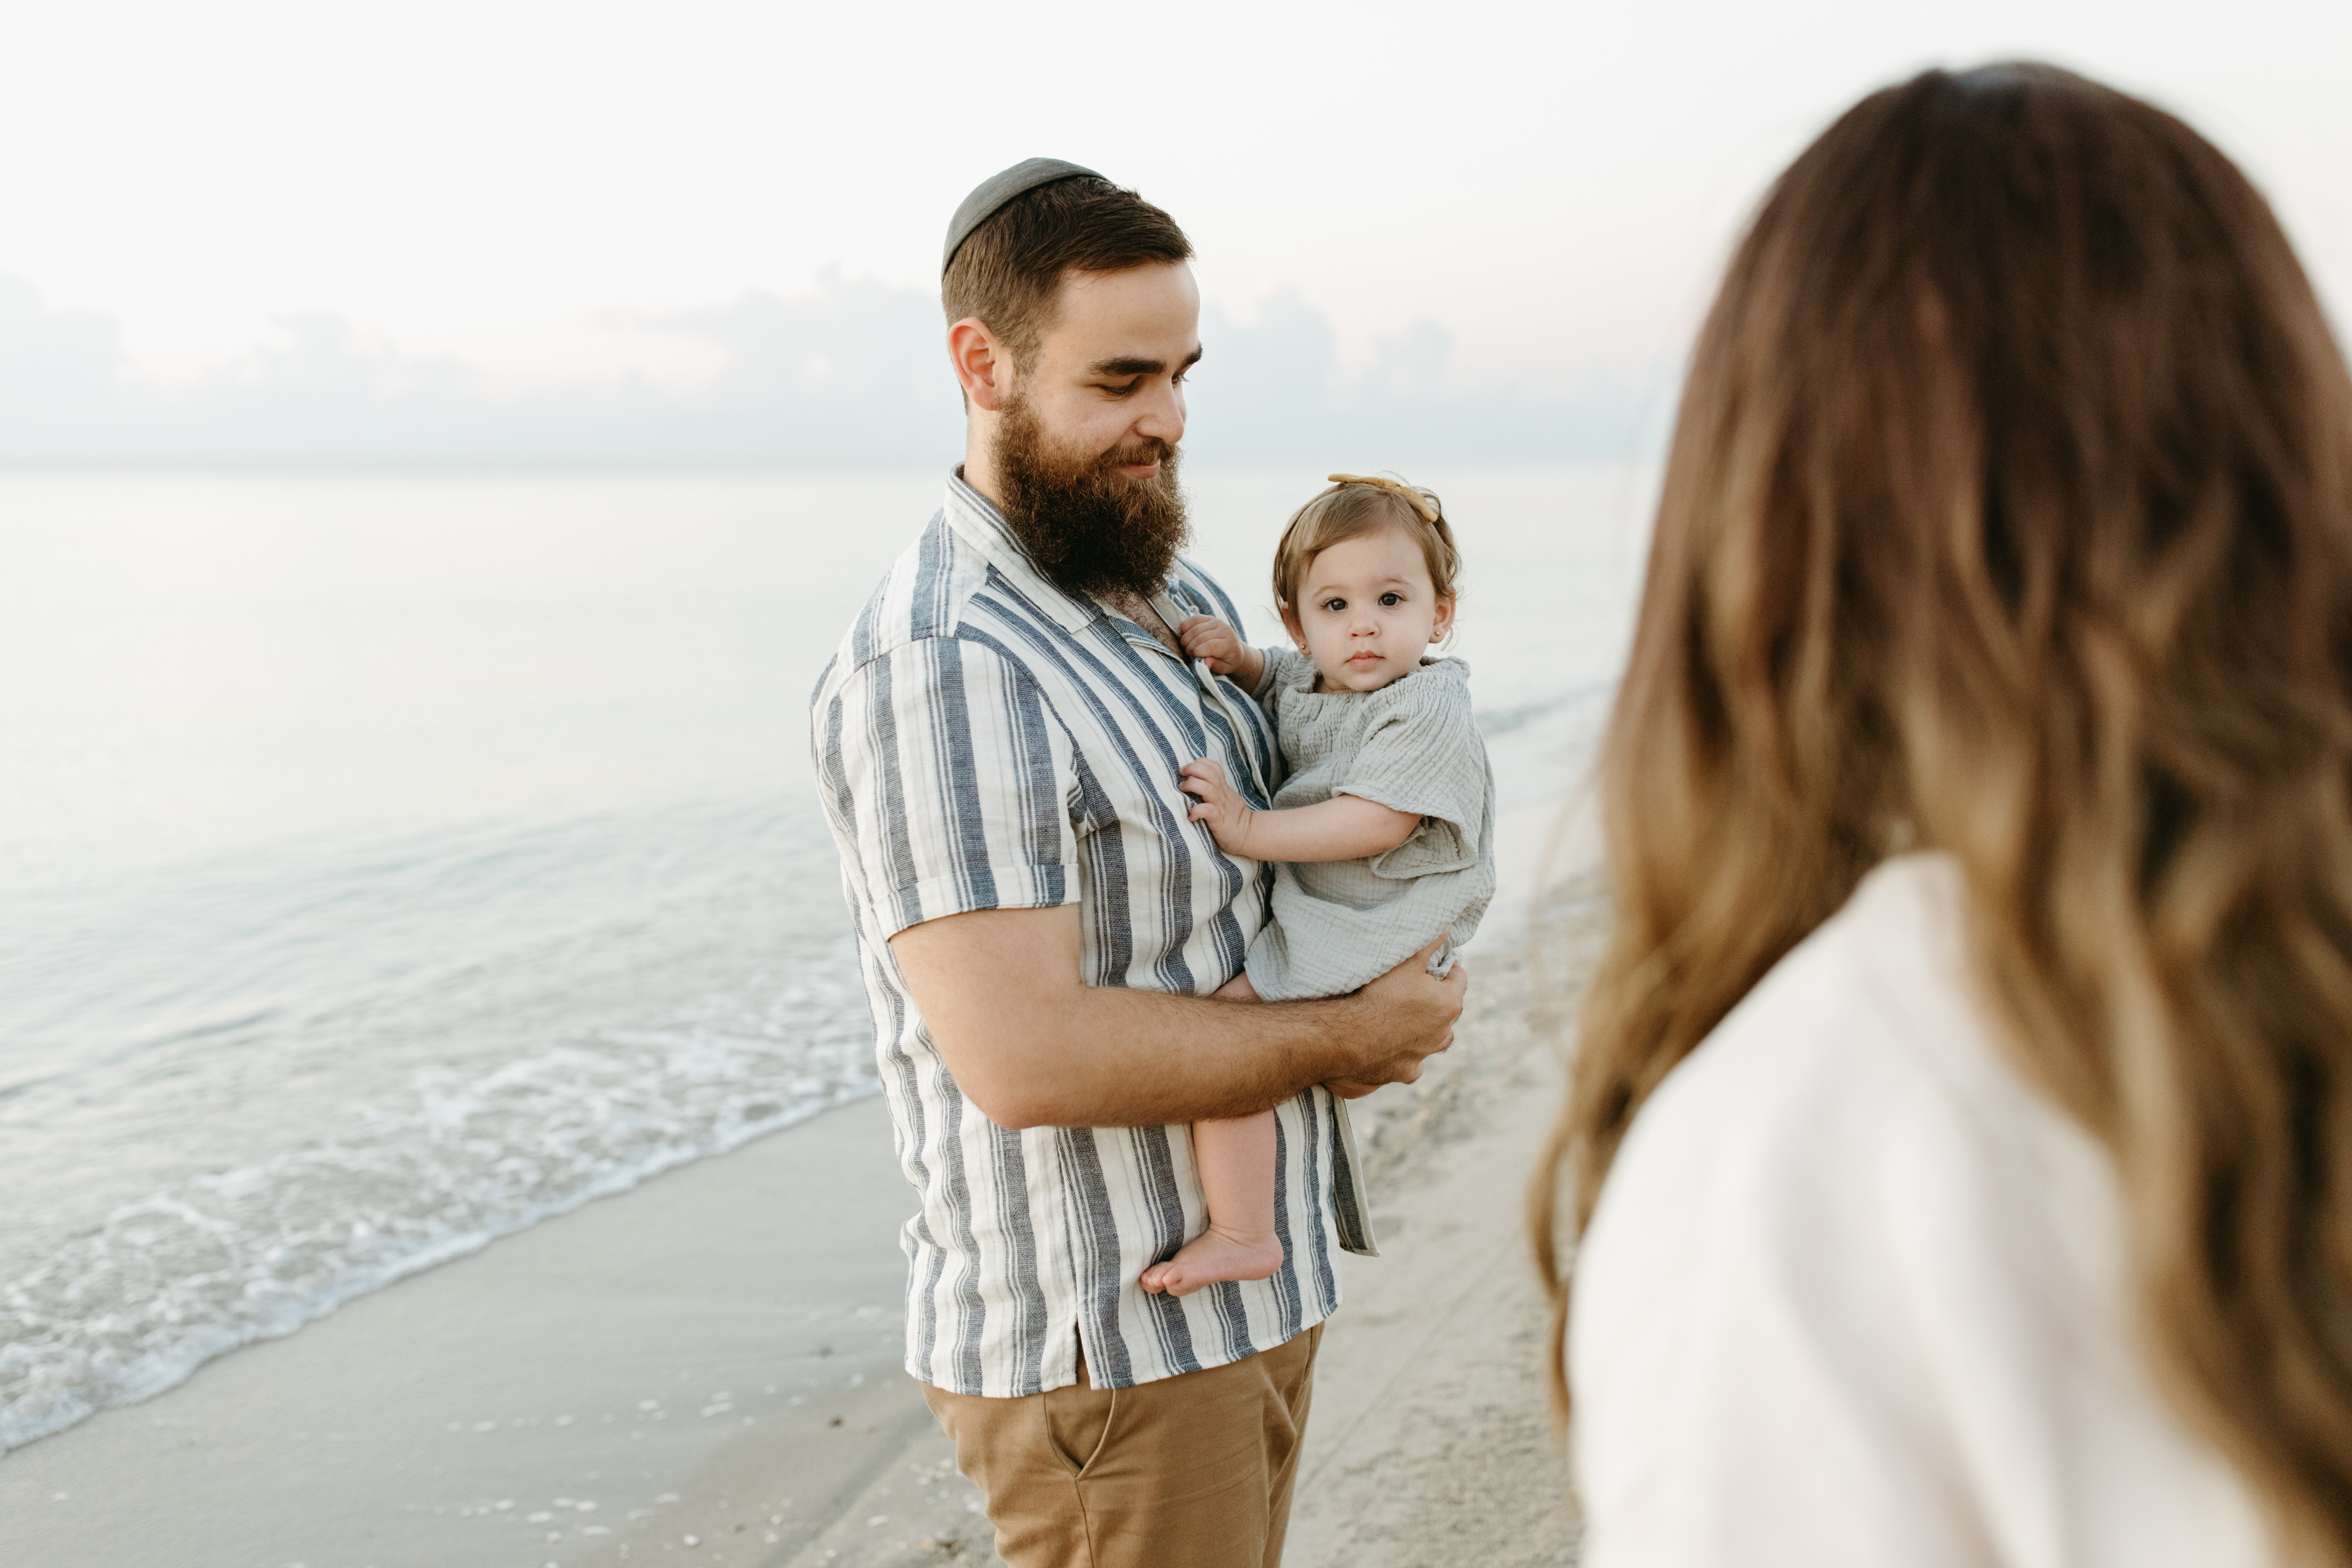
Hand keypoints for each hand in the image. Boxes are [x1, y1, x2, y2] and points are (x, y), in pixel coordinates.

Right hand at [1177, 615, 1261, 685]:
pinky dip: (1185, 628)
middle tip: (1190, 655)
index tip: (1194, 659)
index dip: (1197, 653)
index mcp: (1229, 644)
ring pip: (1195, 629)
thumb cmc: (1228, 660)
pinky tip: (1185, 636)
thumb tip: (1205, 662)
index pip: (1210, 646)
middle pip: (1200, 637)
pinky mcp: (1209, 617)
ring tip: (1187, 647)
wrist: (1235, 648)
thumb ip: (1215, 665)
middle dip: (1190, 648)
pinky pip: (1193, 619)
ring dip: (1186, 640)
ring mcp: (1216, 621)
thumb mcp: (1225, 668)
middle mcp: (1224, 630)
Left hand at [1180, 758, 1253, 854]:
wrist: (1248, 834)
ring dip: (1191, 785)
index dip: (1199, 763)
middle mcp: (1221, 793)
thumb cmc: (1232, 817)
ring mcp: (1220, 806)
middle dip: (1192, 769)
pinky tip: (1191, 816)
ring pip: (1206, 787)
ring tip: (1182, 790)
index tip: (1188, 769)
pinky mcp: (1219, 820)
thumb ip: (1215, 789)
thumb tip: (1195, 782)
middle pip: (1208, 772)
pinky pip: (1207, 810)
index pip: (1213, 767)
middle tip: (1182, 774)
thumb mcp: (1226, 797)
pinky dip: (1196, 811)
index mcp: (1223, 787)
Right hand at [1332, 936, 1466, 1092]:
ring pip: (1435, 1040)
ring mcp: (1425, 1055)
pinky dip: (1406, 1054)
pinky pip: (1413, 1063)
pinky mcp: (1406, 1072)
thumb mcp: (1406, 961)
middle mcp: (1443, 1033)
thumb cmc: (1379, 996)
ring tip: (1405, 1019)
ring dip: (1426, 1030)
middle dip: (1437, 1001)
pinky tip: (1392, 1046)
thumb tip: (1446, 928)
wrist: (1349, 1037)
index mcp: (1449, 1004)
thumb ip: (1429, 943)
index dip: (1448, 968)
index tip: (1435, 964)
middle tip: (1415, 990)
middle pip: (1448, 1011)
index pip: (1460, 978)